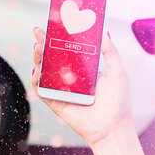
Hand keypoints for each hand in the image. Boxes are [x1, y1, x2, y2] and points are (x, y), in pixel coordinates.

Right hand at [31, 28, 133, 146]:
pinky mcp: (55, 103)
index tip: (54, 25)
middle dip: (44, 45)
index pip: (68, 51)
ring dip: (38, 59)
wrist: (113, 129)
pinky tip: (37, 71)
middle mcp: (71, 79)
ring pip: (44, 72)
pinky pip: (41, 90)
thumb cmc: (118, 103)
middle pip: (53, 59)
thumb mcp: (118, 72)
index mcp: (84, 71)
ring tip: (37, 47)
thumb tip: (103, 31)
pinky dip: (35, 81)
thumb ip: (110, 51)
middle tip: (39, 32)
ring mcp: (62, 91)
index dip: (59, 39)